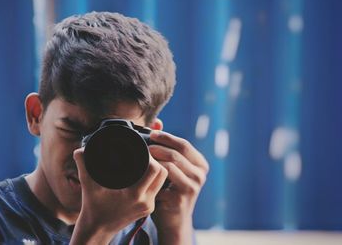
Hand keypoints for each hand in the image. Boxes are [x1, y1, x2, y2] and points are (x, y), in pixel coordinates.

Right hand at [70, 148, 167, 244]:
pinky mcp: (149, 208)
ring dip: (156, 169)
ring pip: (162, 181)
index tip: (140, 150)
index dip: (150, 157)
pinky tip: (144, 173)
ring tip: (144, 161)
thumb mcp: (88, 185)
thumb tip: (79, 150)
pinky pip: (157, 188)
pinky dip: (154, 178)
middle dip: (156, 161)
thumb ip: (83, 165)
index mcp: (134, 195)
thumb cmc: (92, 207)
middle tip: (144, 154)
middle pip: (163, 173)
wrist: (97, 230)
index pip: (154, 169)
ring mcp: (149, 206)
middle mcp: (145, 202)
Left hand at [149, 130, 208, 244]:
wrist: (173, 219)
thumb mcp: (171, 166)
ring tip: (143, 156)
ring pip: (172, 163)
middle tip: (145, 145)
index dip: (167, 137)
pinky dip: (154, 171)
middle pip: (178, 152)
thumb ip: (166, 144)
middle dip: (160, 145)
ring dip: (155, 157)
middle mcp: (200, 174)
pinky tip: (144, 170)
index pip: (184, 144)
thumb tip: (157, 122)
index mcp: (200, 164)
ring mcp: (193, 185)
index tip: (152, 134)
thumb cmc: (170, 189)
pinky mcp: (183, 196)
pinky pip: (165, 177)